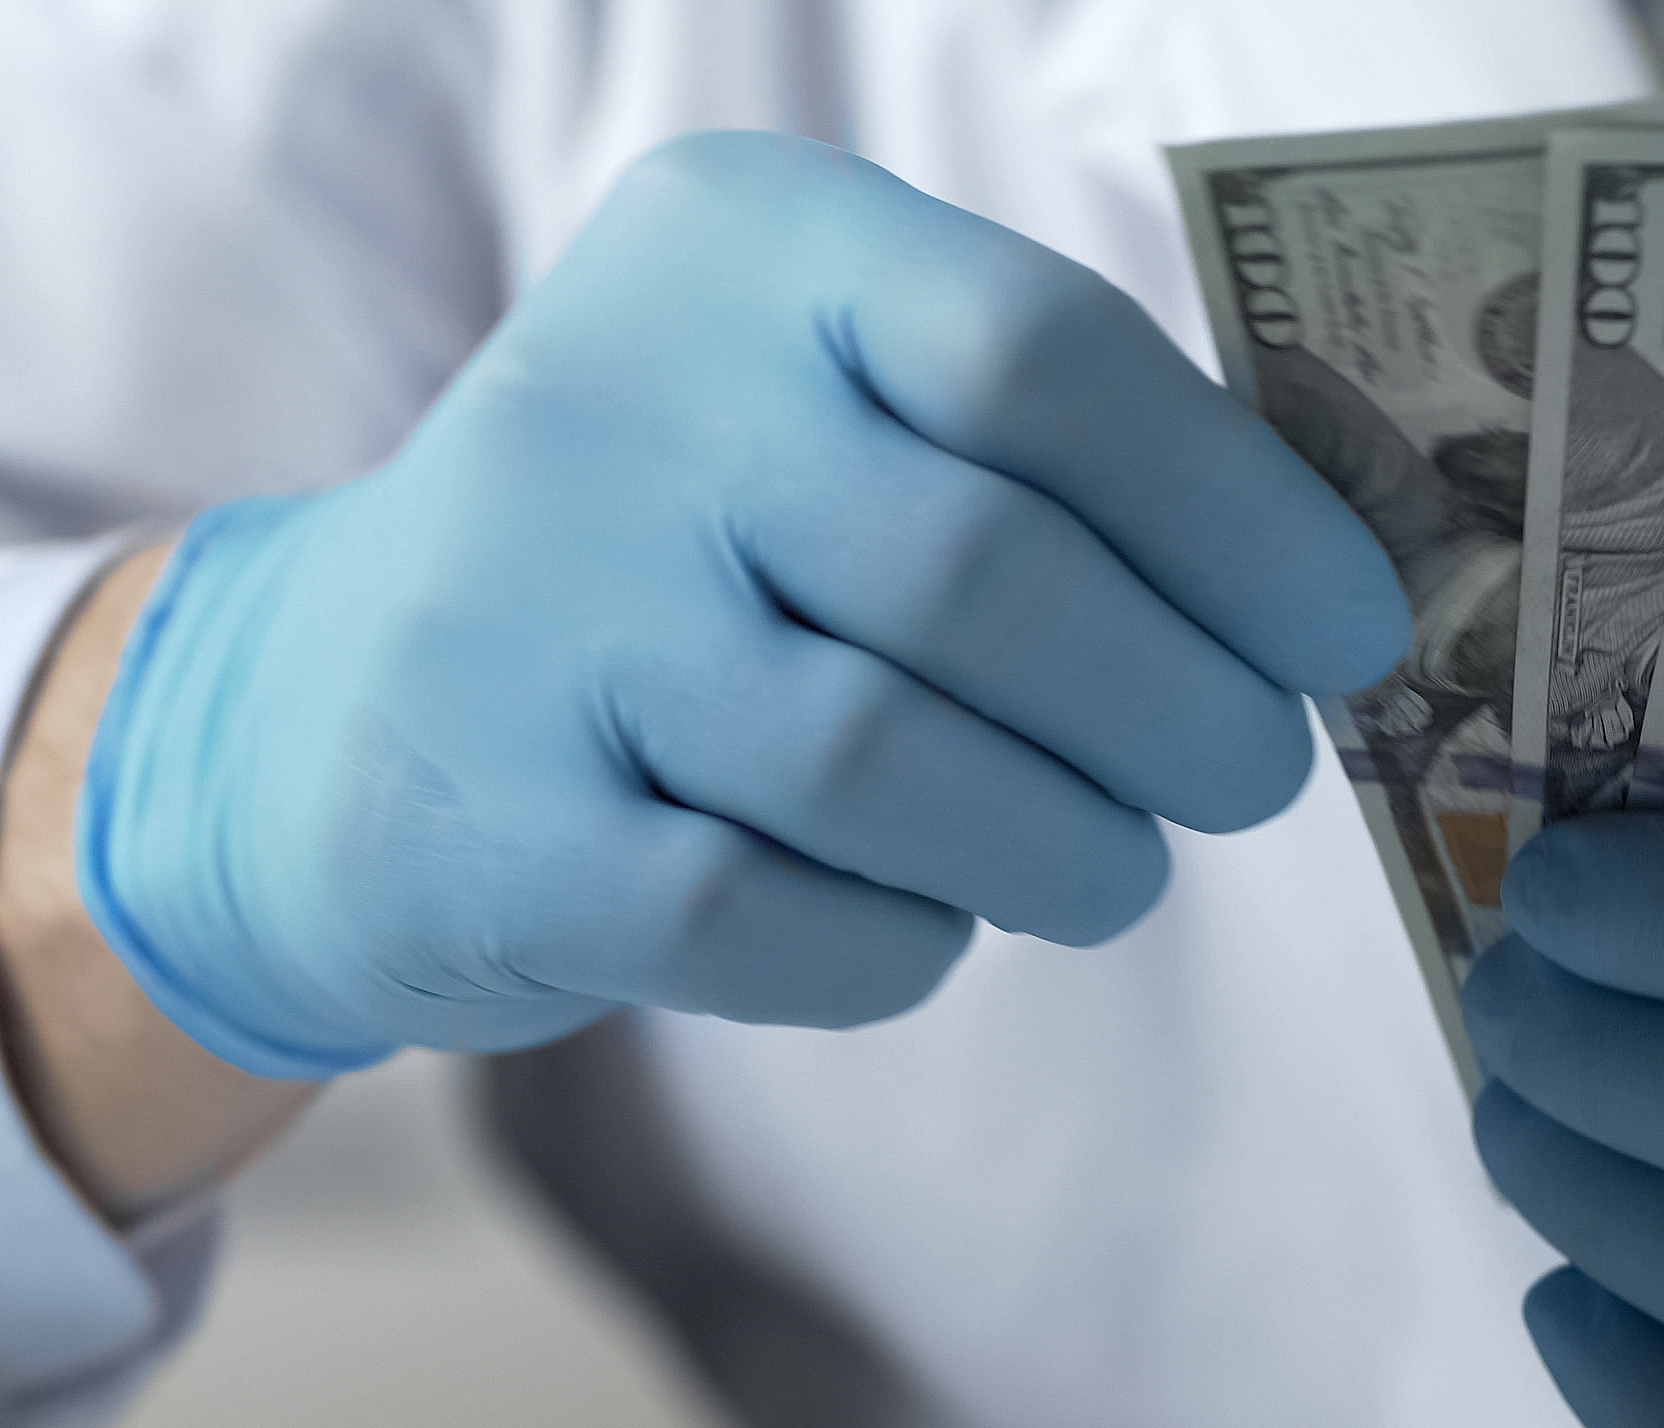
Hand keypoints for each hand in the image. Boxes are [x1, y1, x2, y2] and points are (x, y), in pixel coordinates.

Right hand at [74, 130, 1405, 1077]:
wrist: (317, 717)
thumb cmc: (661, 564)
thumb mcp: (803, 408)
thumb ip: (1028, 454)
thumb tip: (1318, 594)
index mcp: (736, 250)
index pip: (1037, 350)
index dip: (1239, 511)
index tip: (1346, 631)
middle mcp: (616, 402)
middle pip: (985, 574)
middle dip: (1179, 709)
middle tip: (1246, 777)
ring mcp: (532, 619)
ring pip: (884, 761)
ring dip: (1064, 845)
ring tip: (1111, 871)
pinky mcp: (490, 826)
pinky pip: (765, 915)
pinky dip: (898, 942)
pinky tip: (927, 925)